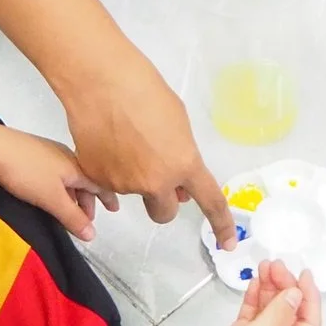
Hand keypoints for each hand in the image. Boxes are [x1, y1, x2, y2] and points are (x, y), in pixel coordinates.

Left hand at [0, 125, 112, 241]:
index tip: (114, 209)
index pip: (98, 182)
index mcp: (76, 165)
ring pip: (69, 176)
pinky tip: (50, 193)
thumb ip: (72, 217)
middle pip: (84, 179)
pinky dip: (61, 186)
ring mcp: (49, 152)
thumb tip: (93, 235)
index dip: (107, 197)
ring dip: (73, 194)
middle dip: (88, 199)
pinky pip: (57, 172)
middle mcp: (67, 156)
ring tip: (69, 209)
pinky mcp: (33, 152)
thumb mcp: (52, 199)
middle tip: (87, 218)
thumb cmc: (28, 173)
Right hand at [62, 52, 237, 248]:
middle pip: (164, 213)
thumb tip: (178, 185)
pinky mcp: (97, 180)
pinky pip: (110, 184)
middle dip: (165, 200)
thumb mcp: (178, 123)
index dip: (221, 224)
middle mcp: (155, 182)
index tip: (228, 243)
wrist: (101, 82)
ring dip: (136, 178)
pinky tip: (108, 142)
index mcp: (183, 164)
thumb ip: (182, 158)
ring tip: (126, 140)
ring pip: (136, 194)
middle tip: (157, 174)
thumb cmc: (146, 91)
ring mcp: (123, 185)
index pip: (210, 202)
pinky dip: (112, 170)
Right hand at [159, 261, 321, 325]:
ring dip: (270, 288)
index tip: (304, 275)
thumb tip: (296, 296)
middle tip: (278, 266)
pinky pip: (251, 314)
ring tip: (267, 267)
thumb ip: (275, 319)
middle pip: (289, 314)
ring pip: (270, 311)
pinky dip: (254, 297)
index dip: (310, 299)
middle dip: (286, 287)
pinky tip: (255, 283)